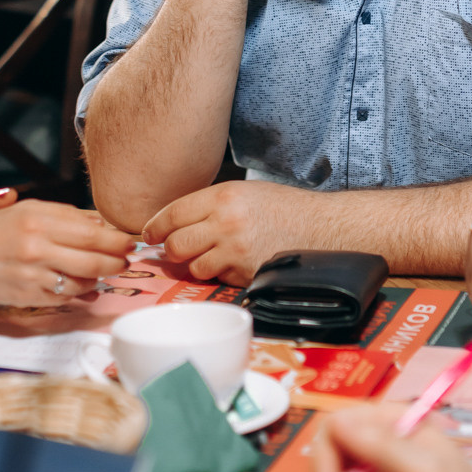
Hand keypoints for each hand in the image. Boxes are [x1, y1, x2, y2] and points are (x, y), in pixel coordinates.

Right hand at [0, 199, 135, 305]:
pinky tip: (89, 287)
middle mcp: (37, 246)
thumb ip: (51, 209)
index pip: (89, 229)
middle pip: (93, 257)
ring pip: (83, 279)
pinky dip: (81, 292)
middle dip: (117, 259)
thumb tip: (89, 217)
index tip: (126, 239)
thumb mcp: (14, 207)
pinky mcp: (29, 295)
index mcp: (35, 218)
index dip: (114, 237)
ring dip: (102, 277)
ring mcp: (33, 274)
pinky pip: (65, 296)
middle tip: (127, 259)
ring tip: (111, 271)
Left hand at [143, 179, 327, 284]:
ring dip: (198, 265)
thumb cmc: (285, 207)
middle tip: (175, 250)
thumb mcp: (246, 192)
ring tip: (213, 256)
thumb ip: (211, 204)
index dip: (155, 226)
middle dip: (172, 250)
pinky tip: (237, 263)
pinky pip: (219, 279)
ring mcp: (236, 251)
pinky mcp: (247, 274)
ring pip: (194, 267)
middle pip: (176, 244)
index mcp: (224, 196)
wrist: (323, 227)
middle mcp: (226, 223)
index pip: (174, 213)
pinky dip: (222, 275)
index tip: (149, 233)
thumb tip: (177, 222)